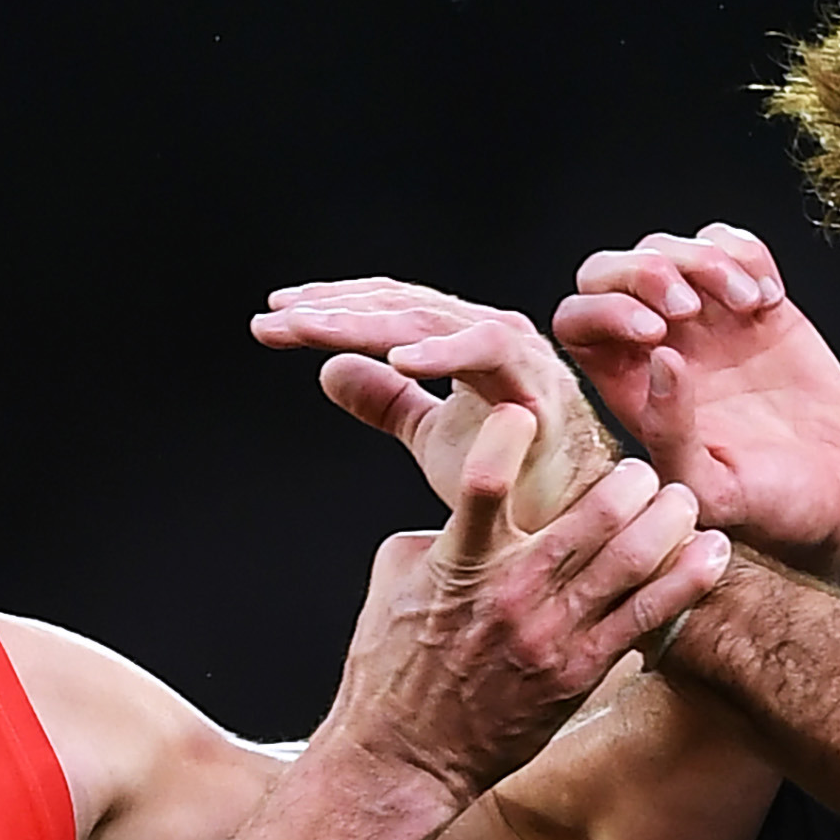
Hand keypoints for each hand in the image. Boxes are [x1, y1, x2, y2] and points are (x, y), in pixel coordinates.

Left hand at [253, 279, 614, 531]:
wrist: (568, 532)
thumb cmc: (512, 483)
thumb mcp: (432, 438)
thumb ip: (387, 402)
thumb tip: (327, 370)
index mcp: (464, 342)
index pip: (389, 309)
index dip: (331, 309)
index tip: (271, 321)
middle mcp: (490, 335)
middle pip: (401, 307)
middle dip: (332, 310)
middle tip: (271, 320)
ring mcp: (517, 355)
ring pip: (431, 321)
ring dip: (365, 323)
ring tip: (307, 331)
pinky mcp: (540, 386)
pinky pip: (489, 352)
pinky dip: (445, 352)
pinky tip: (395, 362)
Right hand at [328, 405, 728, 804]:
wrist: (405, 756)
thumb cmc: (391, 667)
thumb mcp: (392, 579)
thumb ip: (435, 530)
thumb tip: (465, 501)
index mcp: (458, 562)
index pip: (485, 483)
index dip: (512, 435)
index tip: (528, 411)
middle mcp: (510, 593)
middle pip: (593, 515)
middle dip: (630, 479)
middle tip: (640, 471)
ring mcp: (551, 635)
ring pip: (633, 559)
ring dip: (668, 518)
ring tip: (679, 501)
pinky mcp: (581, 670)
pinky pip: (650, 617)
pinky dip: (688, 578)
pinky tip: (711, 552)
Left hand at [553, 224, 839, 587]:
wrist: (839, 498)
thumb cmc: (767, 508)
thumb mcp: (710, 489)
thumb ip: (671, 433)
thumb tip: (659, 359)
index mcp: (628, 389)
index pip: (576, 321)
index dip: (603, 309)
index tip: (657, 331)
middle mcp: (657, 348)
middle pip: (609, 271)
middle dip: (644, 270)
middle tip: (691, 306)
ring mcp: (706, 321)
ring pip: (669, 248)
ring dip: (704, 260)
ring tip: (750, 304)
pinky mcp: (757, 305)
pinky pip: (732, 246)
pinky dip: (745, 254)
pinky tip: (768, 301)